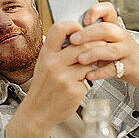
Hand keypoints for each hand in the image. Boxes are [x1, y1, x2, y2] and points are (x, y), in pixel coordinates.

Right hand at [5, 21, 95, 137]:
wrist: (37, 112)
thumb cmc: (43, 86)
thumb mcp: (44, 64)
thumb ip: (58, 51)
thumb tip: (79, 35)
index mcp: (46, 53)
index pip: (60, 28)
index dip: (74, 26)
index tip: (81, 30)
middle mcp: (53, 63)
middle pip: (82, 44)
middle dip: (95, 44)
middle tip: (101, 44)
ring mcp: (64, 77)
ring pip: (89, 62)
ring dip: (92, 64)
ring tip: (86, 68)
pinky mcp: (74, 90)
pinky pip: (89, 79)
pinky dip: (87, 81)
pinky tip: (79, 85)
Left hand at [67, 2, 138, 88]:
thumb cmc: (118, 55)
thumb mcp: (106, 43)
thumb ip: (91, 39)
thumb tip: (65, 37)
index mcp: (114, 27)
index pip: (108, 10)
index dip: (96, 11)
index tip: (83, 20)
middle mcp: (122, 36)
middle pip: (106, 29)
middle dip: (88, 34)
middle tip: (73, 40)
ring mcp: (127, 51)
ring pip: (110, 49)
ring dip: (93, 53)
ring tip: (80, 59)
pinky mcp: (130, 66)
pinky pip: (113, 68)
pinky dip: (100, 72)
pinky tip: (89, 75)